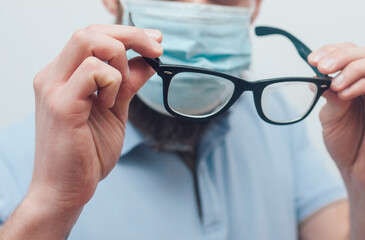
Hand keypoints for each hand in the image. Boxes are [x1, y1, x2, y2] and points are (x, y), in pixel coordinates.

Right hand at [29, 24, 162, 210]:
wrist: (67, 189)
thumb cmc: (89, 152)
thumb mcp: (115, 110)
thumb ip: (128, 83)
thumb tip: (148, 61)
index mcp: (63, 75)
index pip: (92, 35)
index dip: (127, 33)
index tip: (155, 42)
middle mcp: (53, 76)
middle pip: (90, 30)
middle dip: (131, 35)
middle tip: (156, 50)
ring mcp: (53, 88)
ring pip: (89, 41)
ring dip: (119, 60)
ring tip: (120, 92)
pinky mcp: (61, 105)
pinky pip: (93, 71)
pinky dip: (113, 82)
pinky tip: (110, 104)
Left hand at [308, 43, 364, 188]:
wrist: (356, 171)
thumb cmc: (346, 142)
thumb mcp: (329, 115)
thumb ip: (327, 94)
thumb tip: (318, 75)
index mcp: (362, 82)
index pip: (352, 53)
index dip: (332, 50)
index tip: (312, 59)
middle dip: (341, 55)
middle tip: (321, 67)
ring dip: (352, 68)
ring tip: (334, 83)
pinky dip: (360, 86)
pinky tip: (343, 94)